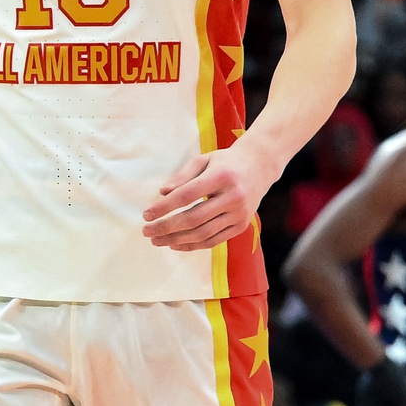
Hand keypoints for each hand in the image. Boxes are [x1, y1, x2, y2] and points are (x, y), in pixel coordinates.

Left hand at [141, 138, 275, 251]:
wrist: (259, 167)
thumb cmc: (225, 163)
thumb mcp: (203, 160)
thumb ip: (182, 176)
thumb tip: (162, 192)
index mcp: (222, 176)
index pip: (187, 195)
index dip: (164, 207)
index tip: (146, 215)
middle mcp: (233, 197)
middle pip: (194, 218)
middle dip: (167, 227)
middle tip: (147, 231)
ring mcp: (239, 214)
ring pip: (203, 233)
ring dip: (176, 240)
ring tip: (157, 240)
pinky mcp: (242, 226)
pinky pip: (214, 240)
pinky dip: (193, 245)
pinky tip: (175, 244)